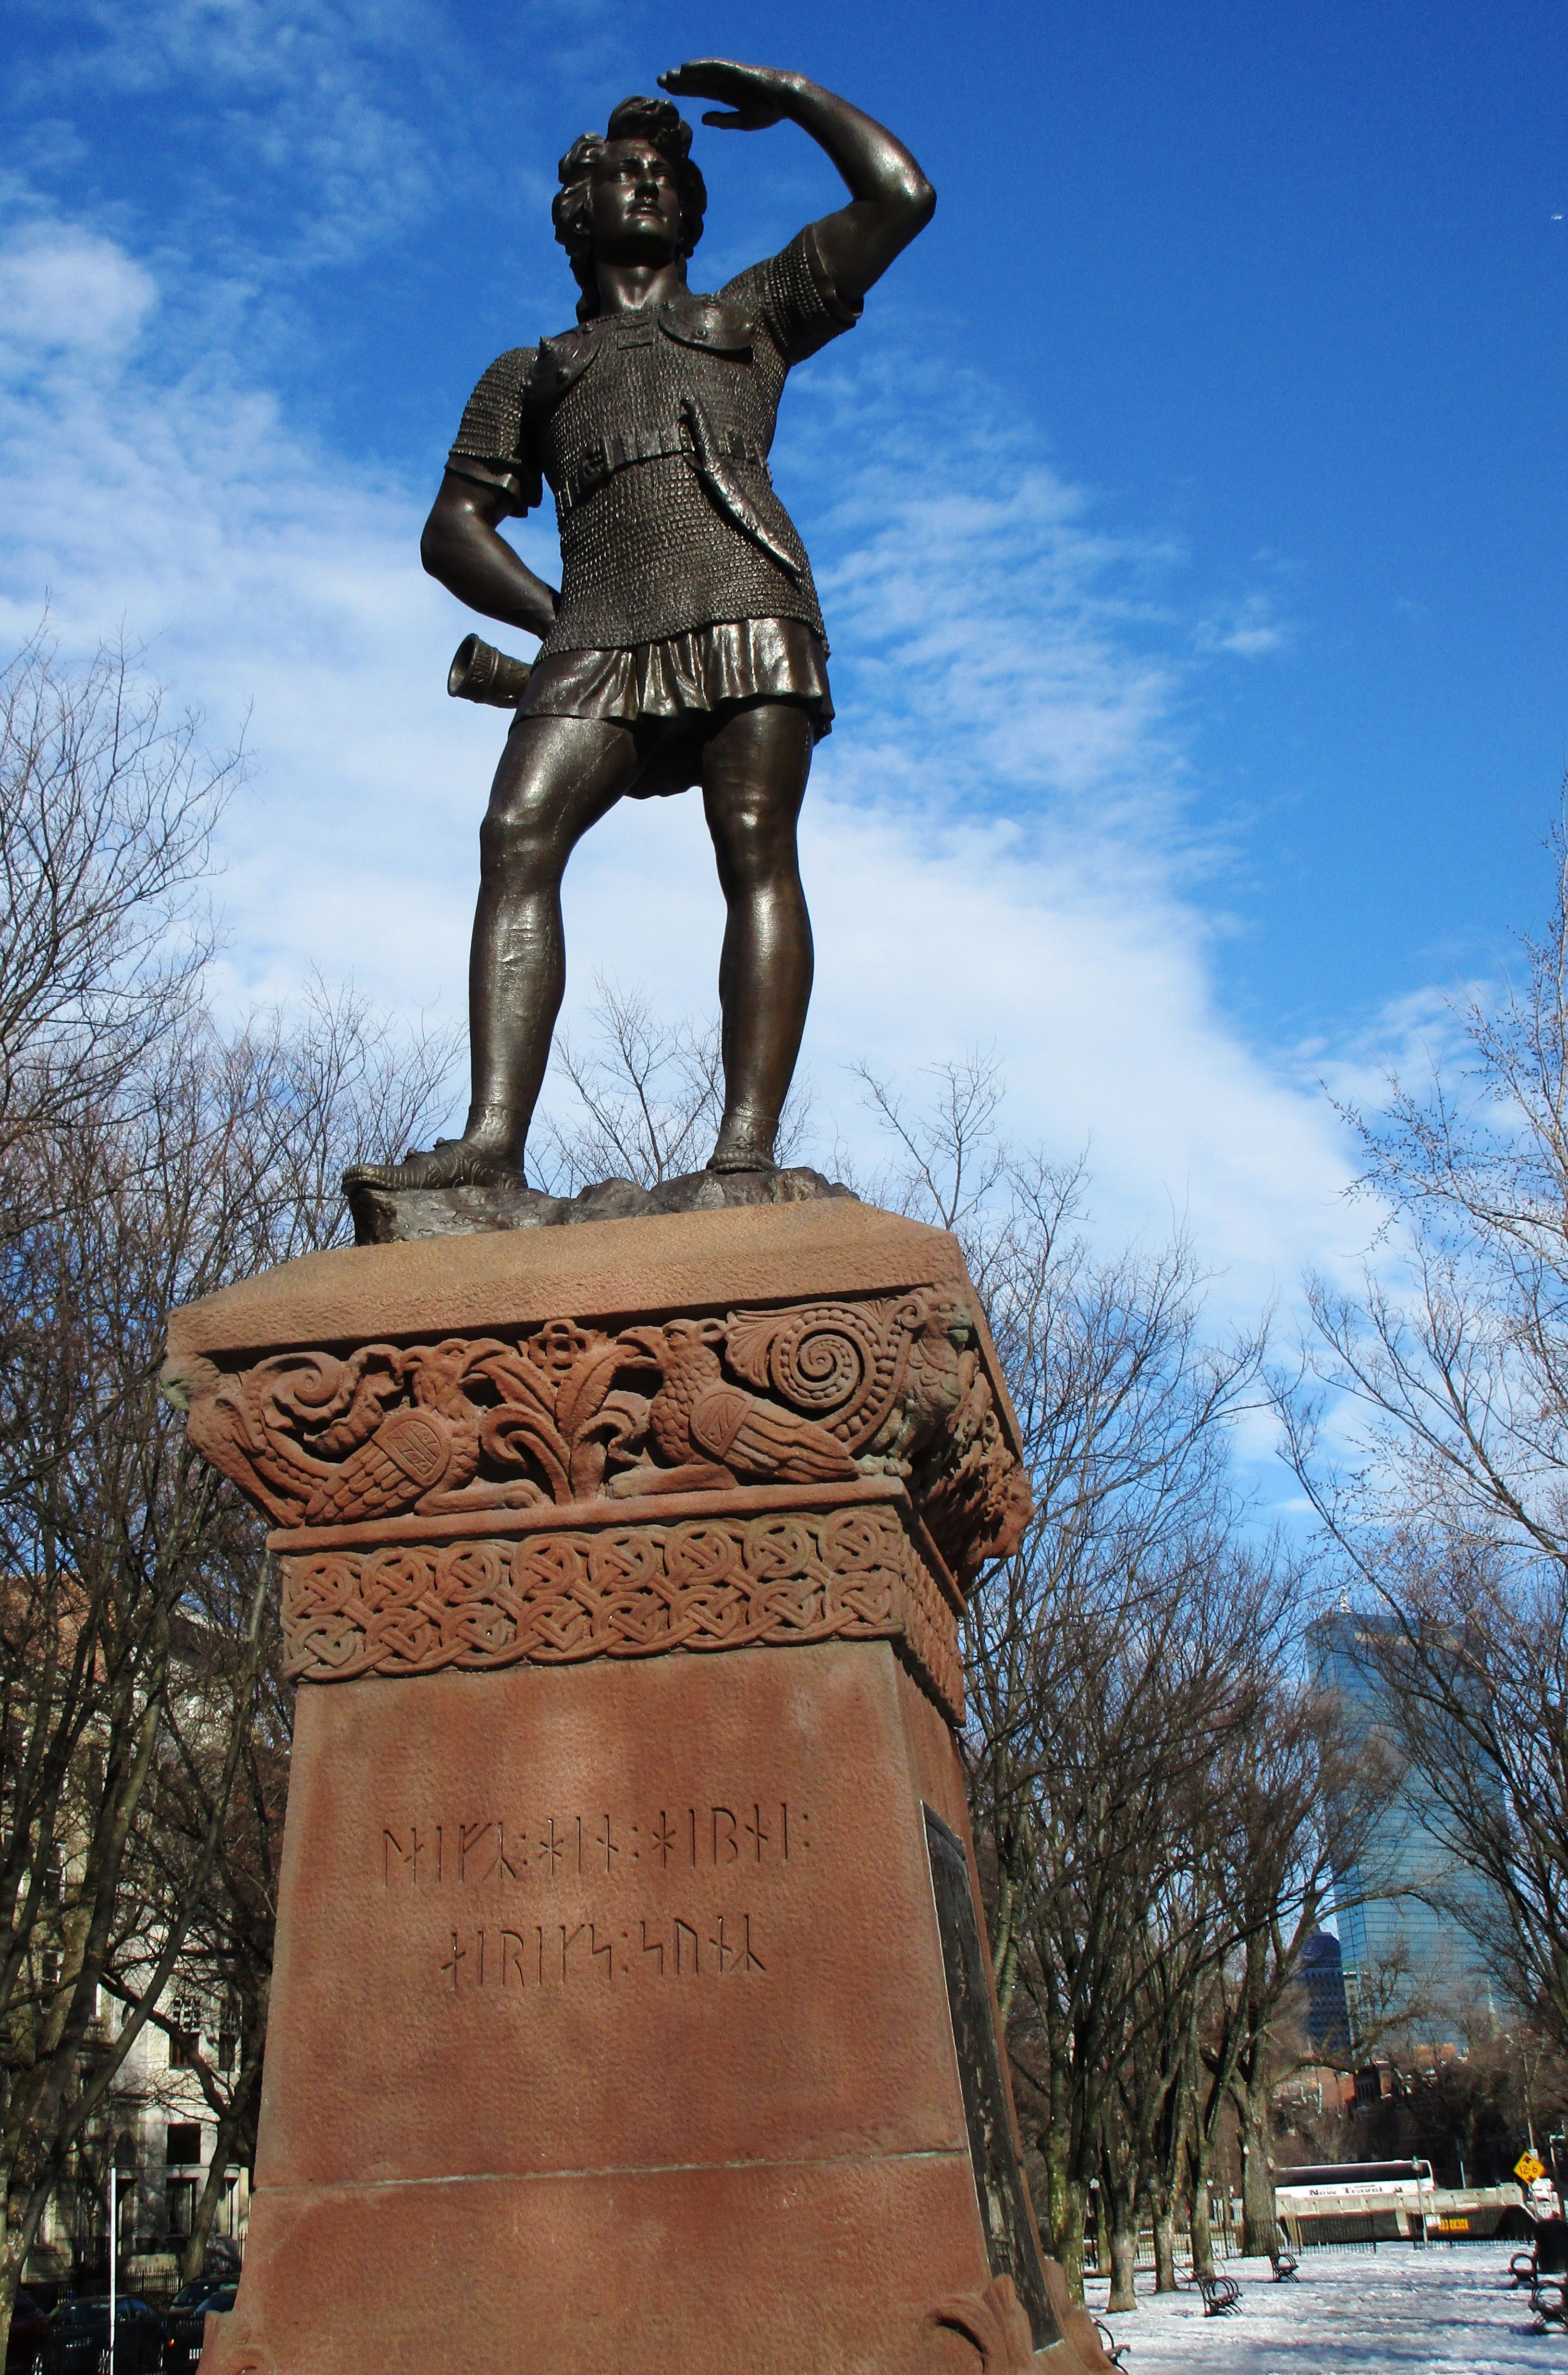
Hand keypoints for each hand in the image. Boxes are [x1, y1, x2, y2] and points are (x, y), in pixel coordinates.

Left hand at [657, 59, 799, 131]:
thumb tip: (702, 120)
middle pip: (697, 80)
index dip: (685, 90)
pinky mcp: (735, 70)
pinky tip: (685, 68)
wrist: (785, 99)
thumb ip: (722, 120)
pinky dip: (699, 66)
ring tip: (668, 76)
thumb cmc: (769, 111)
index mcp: (726, 94)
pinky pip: (714, 67)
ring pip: (702, 72)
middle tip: (660, 81)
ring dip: (685, 73)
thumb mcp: (742, 121)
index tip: (669, 92)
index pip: (700, 90)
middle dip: (679, 81)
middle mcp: (725, 82)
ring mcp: (729, 75)